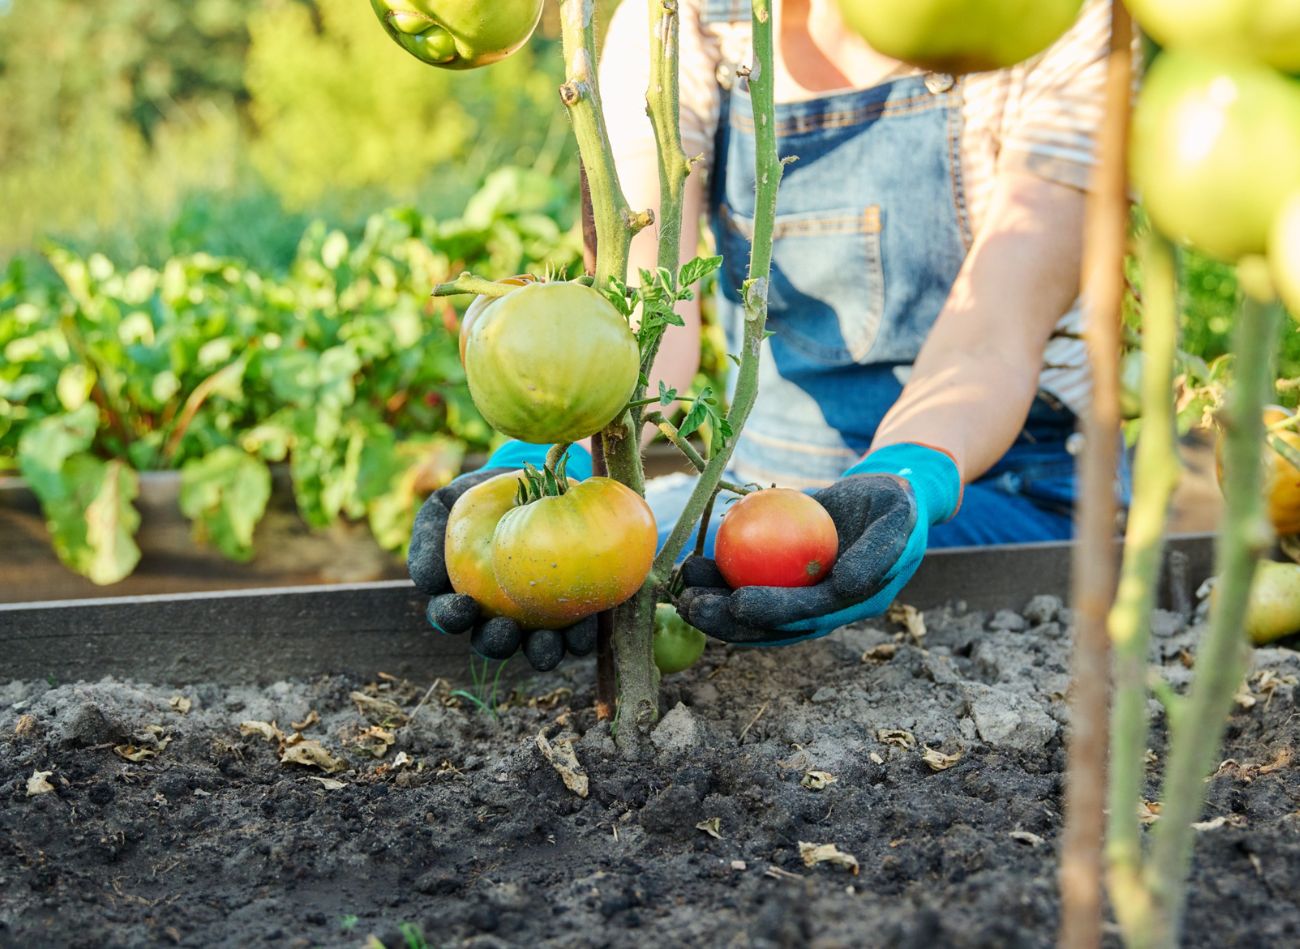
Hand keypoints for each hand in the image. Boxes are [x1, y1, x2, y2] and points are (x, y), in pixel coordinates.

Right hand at [408, 441, 595, 669]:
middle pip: (494, 641)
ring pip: (535, 645)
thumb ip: (429, 540)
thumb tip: (428, 583)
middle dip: (499, 643)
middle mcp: (496, 616)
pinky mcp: (570, 608)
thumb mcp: (443, 507)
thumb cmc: (478, 497)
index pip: (450, 615)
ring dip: (542, 650)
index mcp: (461, 599)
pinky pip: (576, 626)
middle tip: (505, 631)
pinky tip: (585, 626)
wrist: (531, 481)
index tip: (463, 606)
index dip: (452, 617)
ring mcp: (535, 617)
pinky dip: (581, 632)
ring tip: (549, 643)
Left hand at [675, 444, 960, 645]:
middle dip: (728, 623)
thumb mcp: (899, 521)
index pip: (809, 614)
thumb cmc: (898, 505)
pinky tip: (691, 567)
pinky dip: (721, 577)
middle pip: (772, 623)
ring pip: (754, 609)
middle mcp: (825, 608)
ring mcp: (804, 594)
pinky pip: (750, 580)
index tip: (738, 604)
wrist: (888, 495)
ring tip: (681, 592)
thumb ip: (878, 553)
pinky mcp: (787, 577)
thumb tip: (845, 584)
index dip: (773, 613)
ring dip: (715, 605)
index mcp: (854, 604)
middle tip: (690, 608)